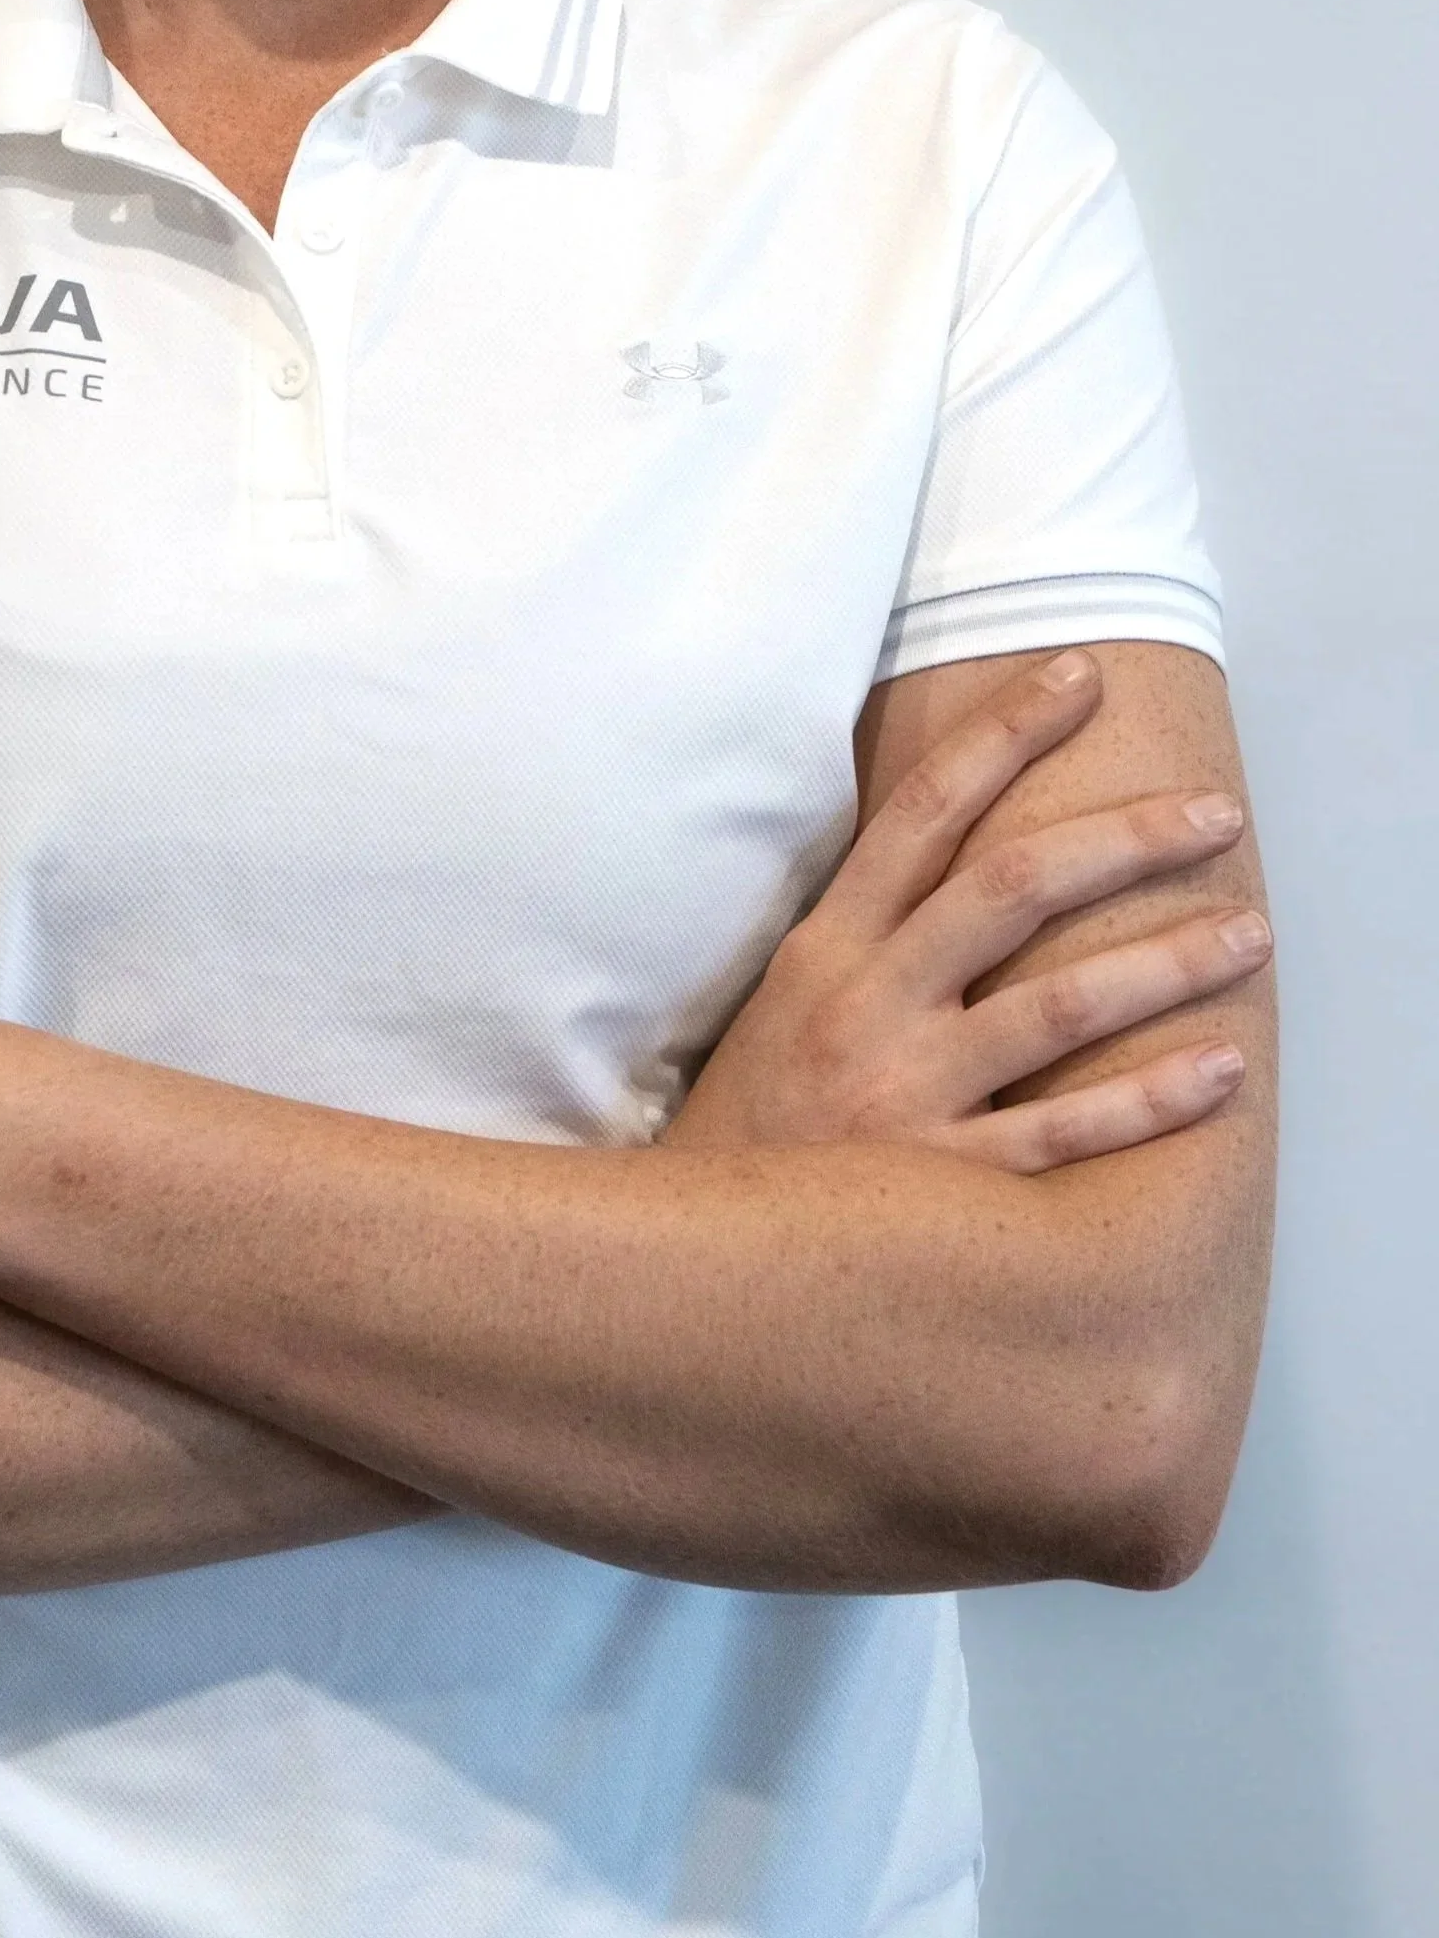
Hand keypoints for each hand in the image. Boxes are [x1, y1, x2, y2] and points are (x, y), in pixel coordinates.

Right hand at [671, 653, 1270, 1173]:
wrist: (689, 1261)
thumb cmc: (758, 1124)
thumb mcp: (785, 1002)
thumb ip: (869, 935)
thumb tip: (953, 851)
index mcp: (828, 946)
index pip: (925, 809)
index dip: (1005, 734)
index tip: (1079, 675)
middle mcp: (868, 1005)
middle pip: (1010, 887)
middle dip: (1122, 840)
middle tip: (1214, 812)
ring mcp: (906, 1095)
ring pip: (1056, 1007)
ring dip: (1164, 964)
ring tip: (1248, 934)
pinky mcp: (943, 1186)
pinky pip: (1064, 1136)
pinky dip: (1147, 1102)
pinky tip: (1219, 1069)